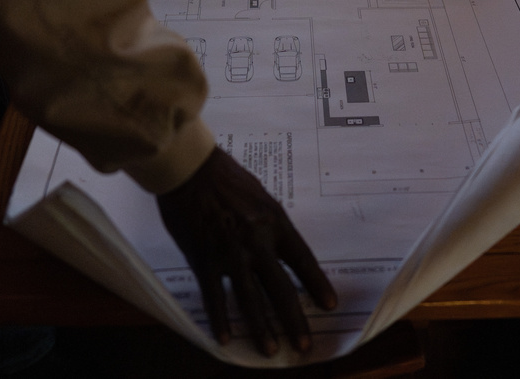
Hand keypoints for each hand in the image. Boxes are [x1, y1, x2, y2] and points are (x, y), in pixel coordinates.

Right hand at [157, 146, 336, 355]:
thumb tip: (277, 243)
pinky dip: (219, 319)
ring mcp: (230, 254)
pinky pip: (214, 296)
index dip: (317, 284)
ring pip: (250, 300)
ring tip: (270, 351)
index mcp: (275, 223)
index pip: (303, 260)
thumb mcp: (260, 194)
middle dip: (294, 320)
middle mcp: (257, 242)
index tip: (329, 305)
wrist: (190, 168)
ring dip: (261, 329)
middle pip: (281, 289)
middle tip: (304, 346)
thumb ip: (270, 222)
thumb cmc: (225, 176)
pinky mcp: (204, 260)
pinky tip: (225, 339)